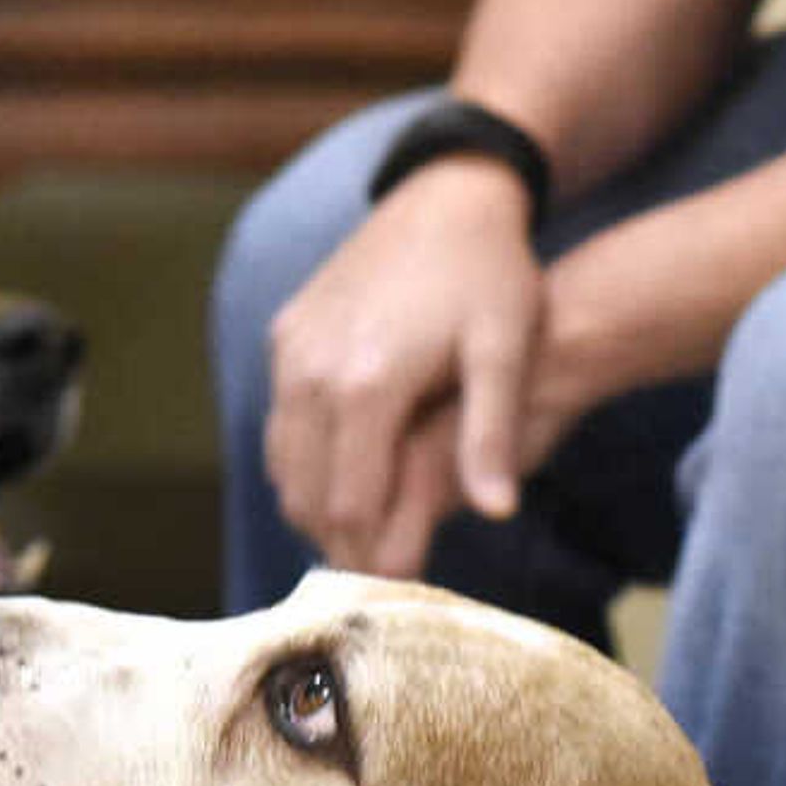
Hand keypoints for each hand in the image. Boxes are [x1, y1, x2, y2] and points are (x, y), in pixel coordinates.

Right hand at [265, 157, 542, 573]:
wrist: (447, 193)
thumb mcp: (505, 350)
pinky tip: (346, 485)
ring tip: (366, 543)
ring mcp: (291, 351)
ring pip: (285, 468)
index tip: (402, 592)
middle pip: (309, 497)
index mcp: (367, 384)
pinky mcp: (287, 334)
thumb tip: (496, 512)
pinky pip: (280, 426)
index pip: (352, 507)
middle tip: (381, 582)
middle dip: (343, 546)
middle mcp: (313, 370)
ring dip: (319, 511)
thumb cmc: (491, 273)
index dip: (373, 560)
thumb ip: (493, 434)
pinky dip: (304, 467)